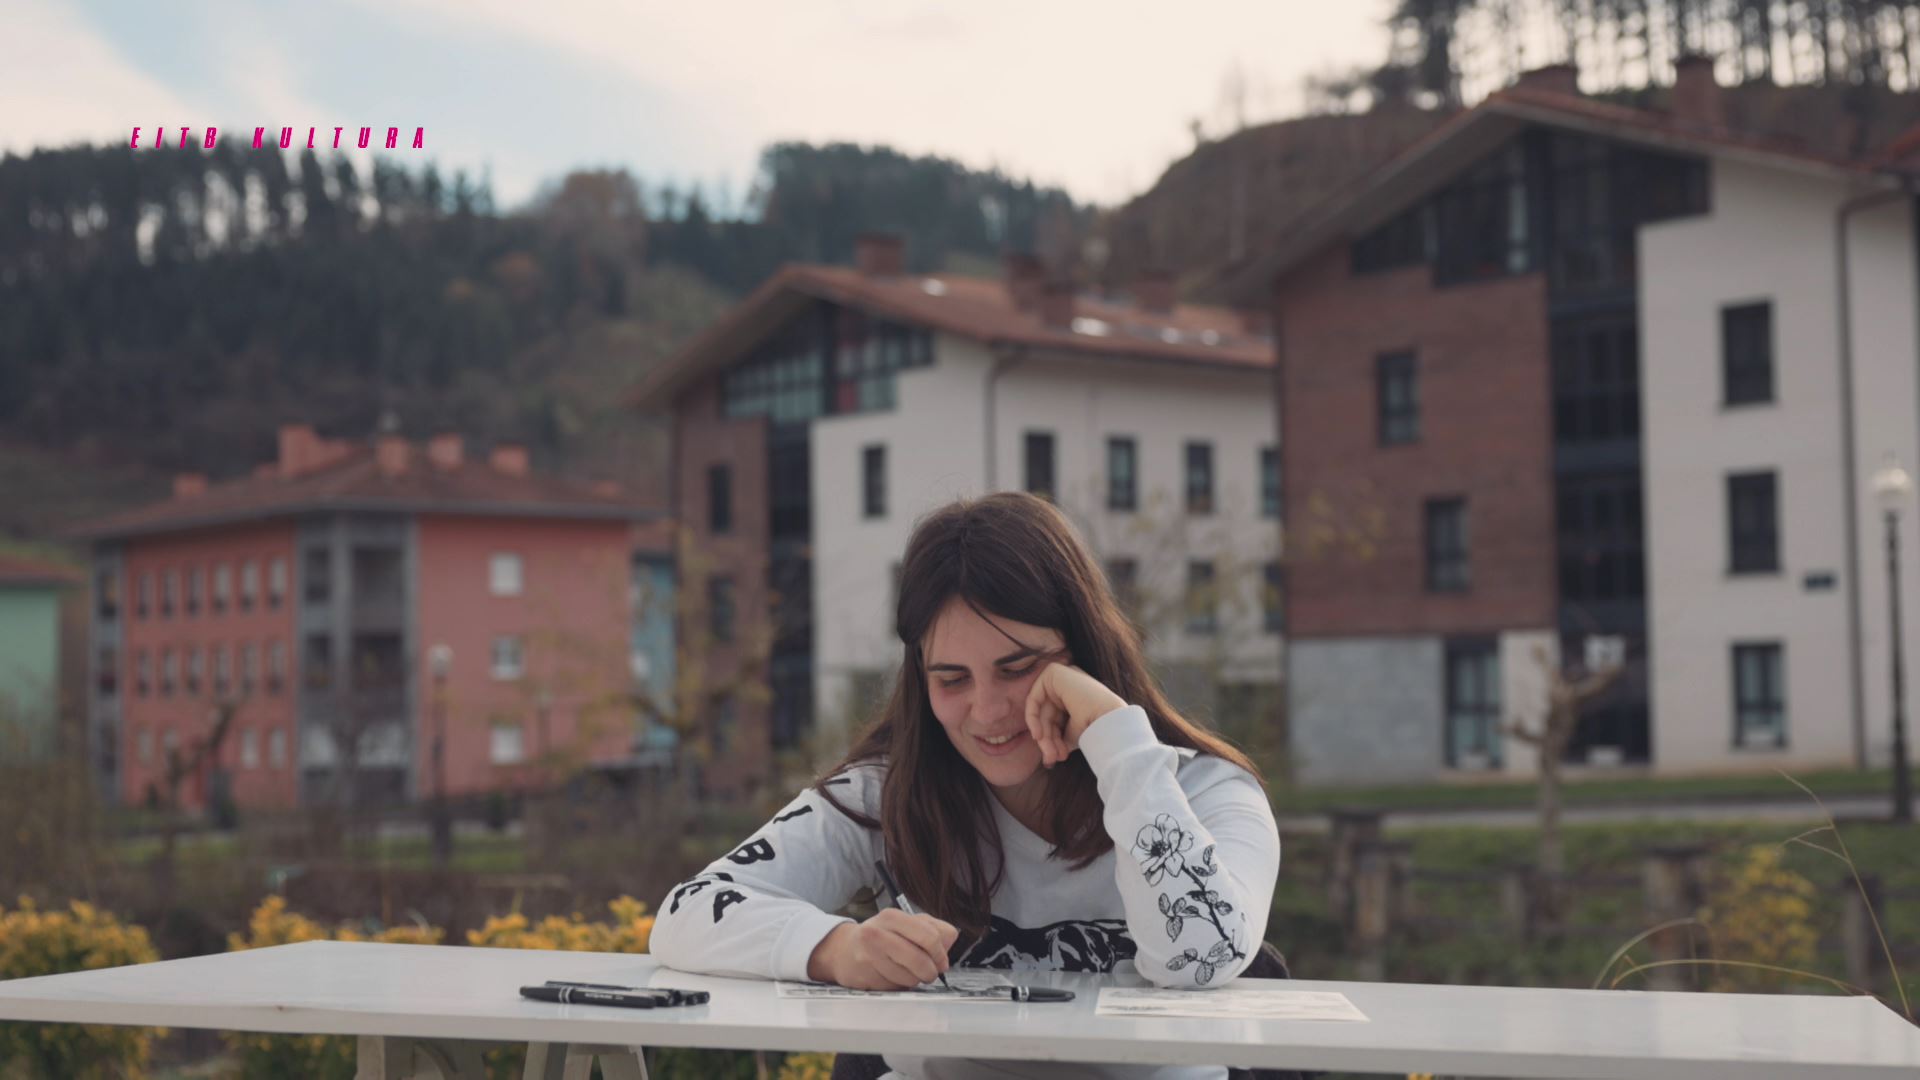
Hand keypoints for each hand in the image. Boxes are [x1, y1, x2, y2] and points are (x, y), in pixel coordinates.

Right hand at [805, 908, 958, 989]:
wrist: (843, 950)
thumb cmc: (882, 936)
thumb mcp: (908, 923)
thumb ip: (934, 930)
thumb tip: (947, 948)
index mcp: (892, 916)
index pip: (930, 936)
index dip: (940, 953)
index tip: (941, 961)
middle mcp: (877, 933)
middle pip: (921, 960)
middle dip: (931, 971)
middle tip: (930, 973)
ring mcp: (868, 956)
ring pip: (910, 978)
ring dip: (915, 980)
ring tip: (907, 972)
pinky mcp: (864, 976)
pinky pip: (895, 988)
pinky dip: (899, 985)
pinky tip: (892, 975)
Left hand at [1023, 660, 1126, 767]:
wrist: (1108, 720)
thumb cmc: (1096, 728)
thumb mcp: (1072, 733)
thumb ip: (1057, 736)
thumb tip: (1047, 754)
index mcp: (1076, 695)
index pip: (1056, 718)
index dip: (1052, 739)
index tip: (1056, 757)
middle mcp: (1069, 684)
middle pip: (1048, 715)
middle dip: (1048, 740)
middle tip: (1052, 758)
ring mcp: (1063, 675)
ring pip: (1041, 710)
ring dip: (1044, 736)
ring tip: (1051, 754)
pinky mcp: (1054, 672)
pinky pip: (1034, 697)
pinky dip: (1033, 718)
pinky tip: (1039, 736)